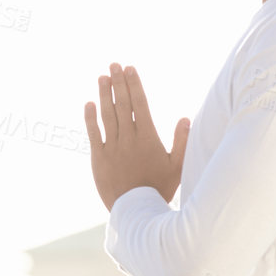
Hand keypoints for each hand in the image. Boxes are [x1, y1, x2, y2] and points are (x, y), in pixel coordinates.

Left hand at [85, 62, 189, 210]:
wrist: (137, 210)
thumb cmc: (159, 188)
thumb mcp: (177, 166)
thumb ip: (182, 141)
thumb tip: (186, 118)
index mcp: (148, 137)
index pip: (140, 104)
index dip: (134, 85)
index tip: (130, 69)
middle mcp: (129, 138)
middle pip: (122, 104)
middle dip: (118, 83)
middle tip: (114, 64)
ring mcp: (112, 147)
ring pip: (107, 115)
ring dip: (104, 94)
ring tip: (102, 77)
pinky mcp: (98, 158)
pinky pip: (93, 134)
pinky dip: (90, 118)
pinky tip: (89, 103)